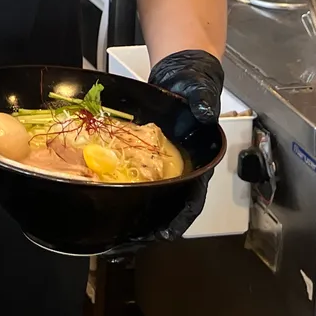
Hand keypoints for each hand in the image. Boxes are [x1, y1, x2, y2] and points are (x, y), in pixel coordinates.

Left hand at [130, 50, 225, 245]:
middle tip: (131, 240)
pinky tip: (110, 201)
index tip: (167, 233)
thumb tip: (205, 112)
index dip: (181, 217)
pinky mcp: (150, 157)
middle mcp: (184, 167)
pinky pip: (139, 178)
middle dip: (153, 225)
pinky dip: (127, 191)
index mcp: (200, 160)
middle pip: (171, 204)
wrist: (181, 74)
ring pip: (154, 196)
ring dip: (139, 215)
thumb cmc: (196, 84)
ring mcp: (166, 164)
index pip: (194, 195)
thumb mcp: (202, 90)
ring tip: (119, 232)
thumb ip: (204, 101)